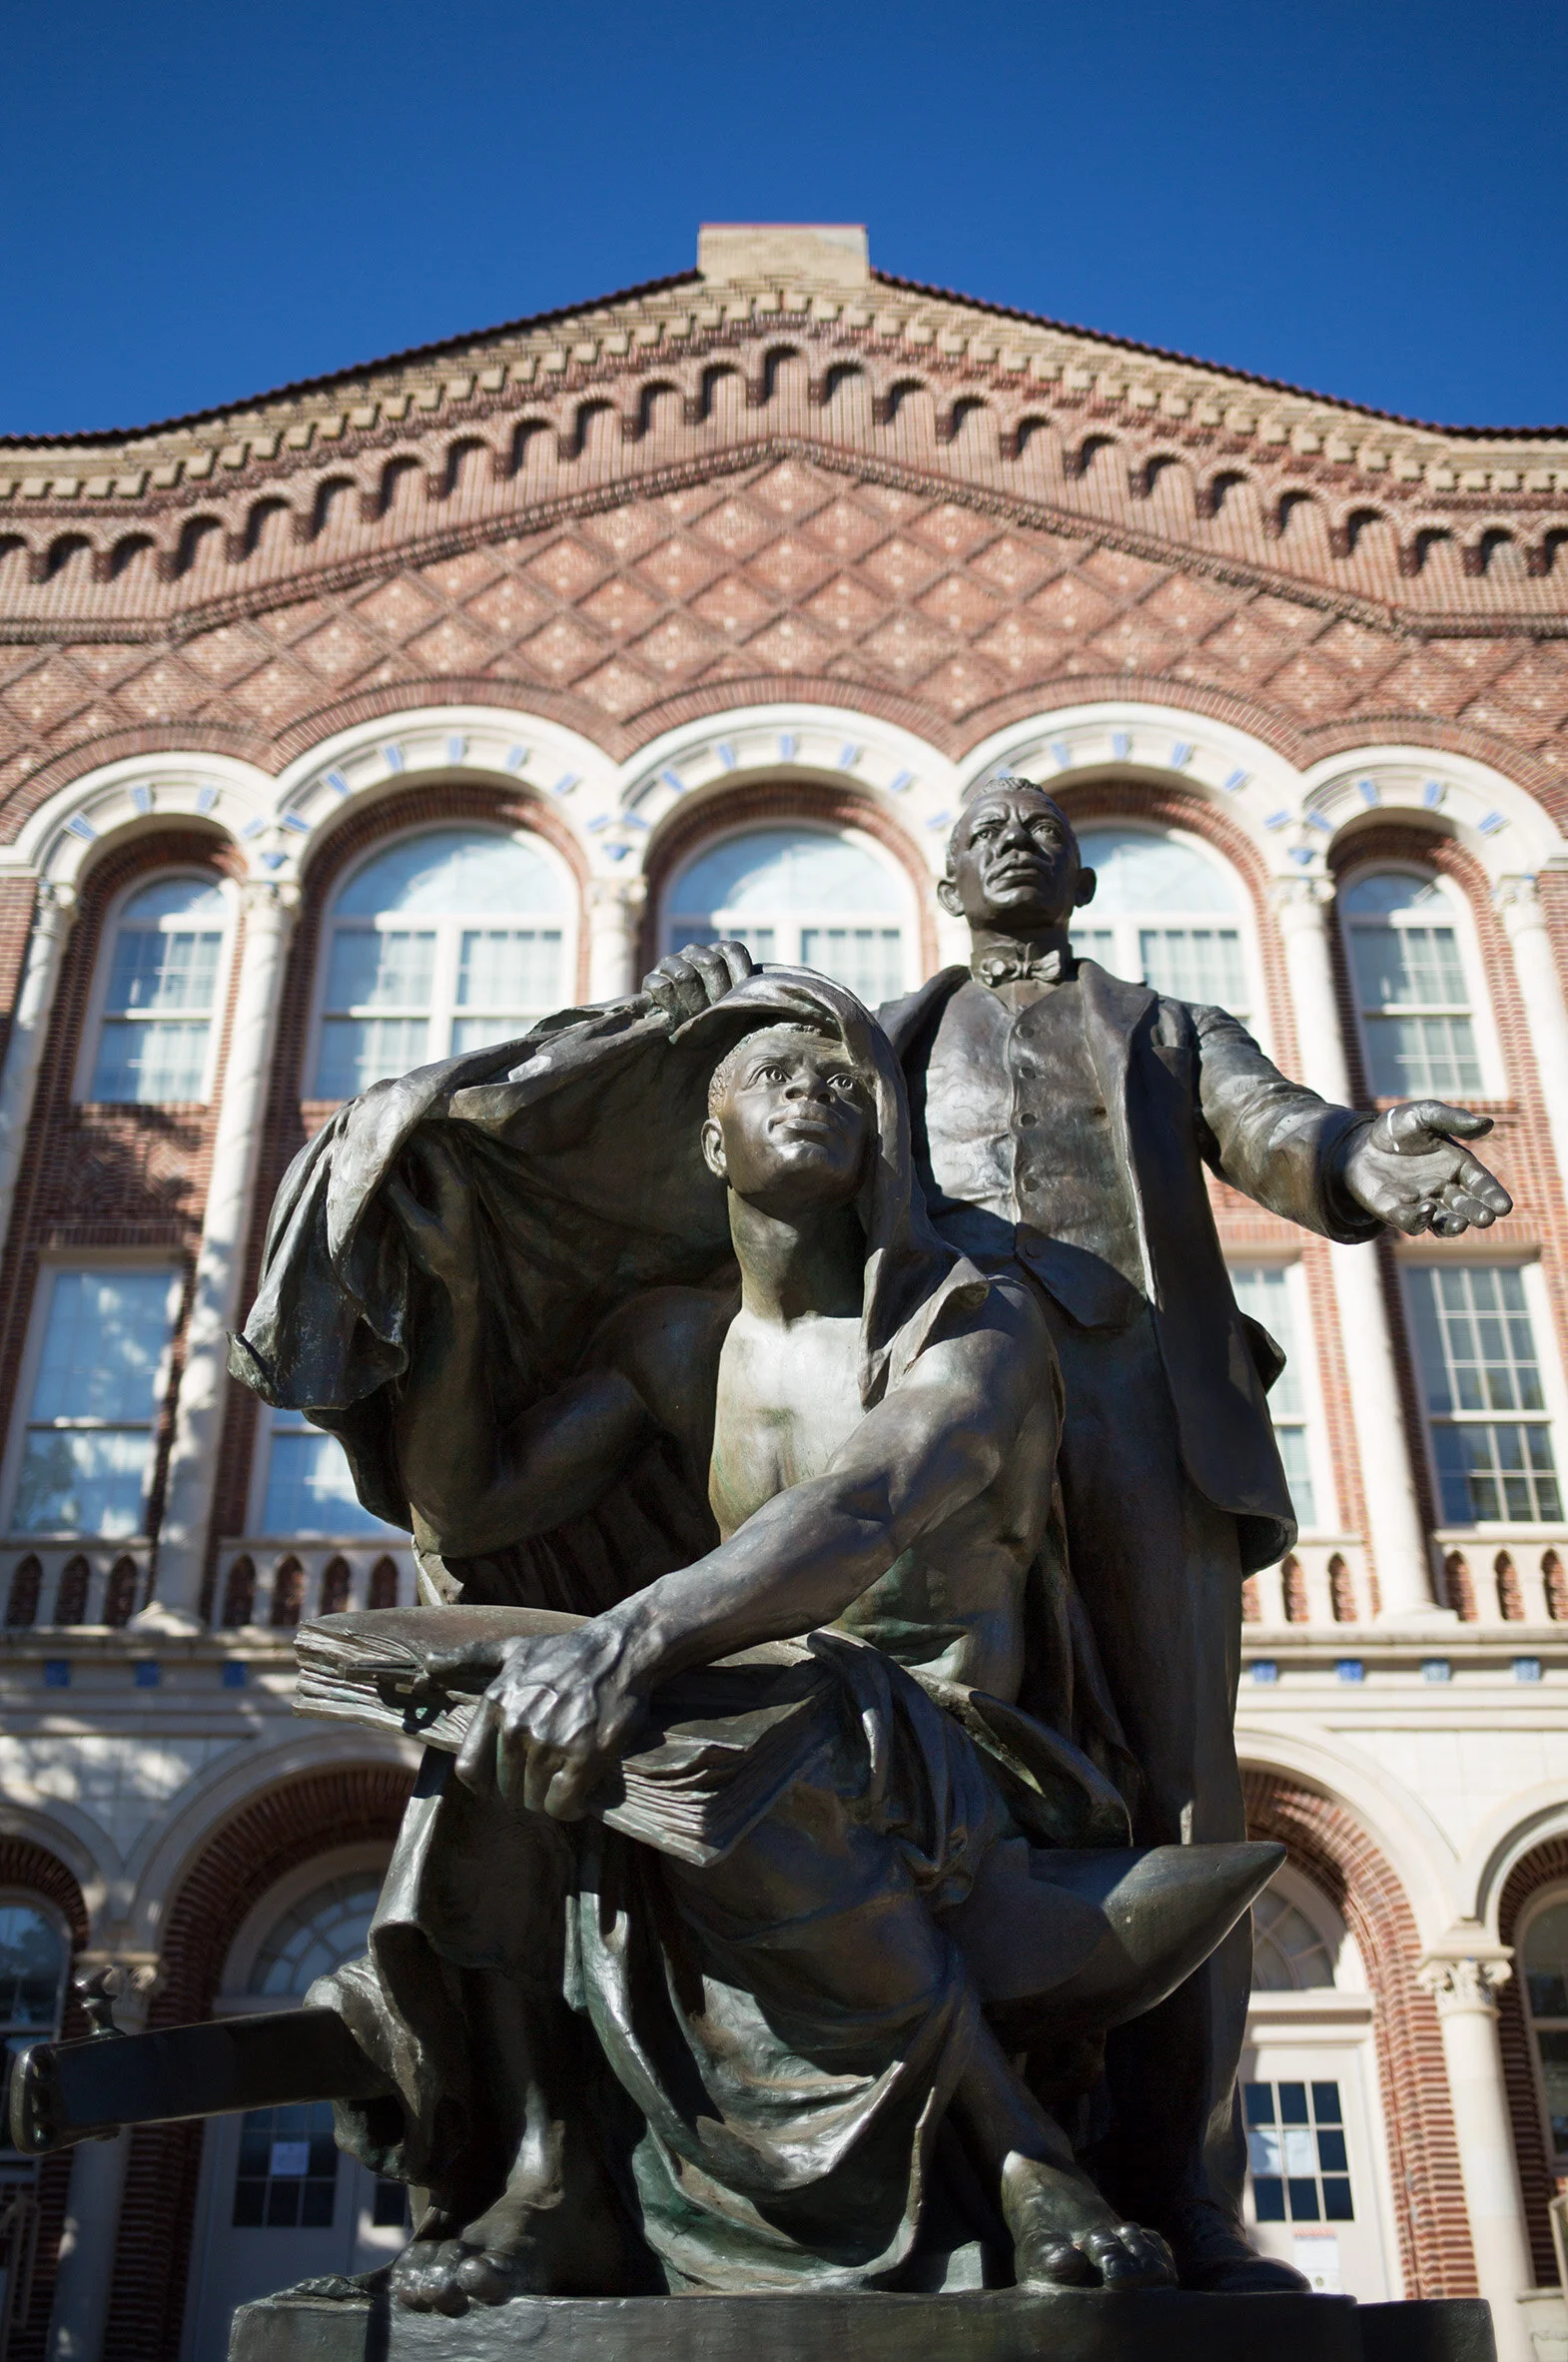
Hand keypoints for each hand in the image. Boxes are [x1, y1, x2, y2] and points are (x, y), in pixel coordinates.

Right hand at [385, 1134, 479, 1297]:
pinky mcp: (457, 1187)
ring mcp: (463, 1180)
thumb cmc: (441, 1257)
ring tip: (398, 1130)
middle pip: (442, 1138)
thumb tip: (378, 1170)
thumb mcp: (416, 1228)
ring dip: (424, 1134)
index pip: (433, 1145)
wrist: (461, 1278)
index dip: (409, 1133)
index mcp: (455, 1184)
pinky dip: (429, 1146)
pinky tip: (411, 1147)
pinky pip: (446, 1155)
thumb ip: (398, 1197)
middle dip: (416, 1128)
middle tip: (388, 1122)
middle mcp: (463, 1177)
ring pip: (447, 1143)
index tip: (385, 1126)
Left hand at [421, 1624, 644, 1818]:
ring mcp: (549, 1743)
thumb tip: (426, 1664)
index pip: (469, 1769)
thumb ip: (468, 1659)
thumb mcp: (513, 1650)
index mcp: (495, 1704)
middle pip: (506, 1790)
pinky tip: (581, 1792)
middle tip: (547, 1773)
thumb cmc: (565, 1652)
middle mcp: (517, 1725)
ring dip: (550, 1798)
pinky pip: (563, 1805)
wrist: (619, 1650)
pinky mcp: (583, 1758)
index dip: (486, 1783)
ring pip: (535, 1801)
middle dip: (524, 1788)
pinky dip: (571, 1807)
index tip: (505, 1780)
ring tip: (566, 1777)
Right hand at [642, 937, 753, 1020]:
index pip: (731, 951)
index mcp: (718, 952)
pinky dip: (671, 1006)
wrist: (686, 1042)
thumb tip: (763, 984)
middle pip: (709, 963)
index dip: (739, 976)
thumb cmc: (720, 1022)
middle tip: (718, 1015)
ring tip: (698, 1020)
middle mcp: (694, 952)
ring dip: (693, 1003)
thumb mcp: (739, 1006)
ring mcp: (670, 964)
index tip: (740, 1000)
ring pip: (684, 975)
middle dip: (717, 994)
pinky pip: (661, 987)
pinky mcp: (651, 981)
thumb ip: (749, 992)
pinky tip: (677, 1020)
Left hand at [1340, 1101, 1512, 1236]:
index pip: (1481, 1183)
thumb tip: (1488, 1123)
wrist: (1358, 1144)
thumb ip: (1452, 1118)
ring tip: (1460, 1224)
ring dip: (1453, 1225)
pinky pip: (1410, 1221)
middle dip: (1477, 1213)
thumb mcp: (1423, 1115)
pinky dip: (1419, 1220)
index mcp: (1457, 1165)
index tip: (1505, 1207)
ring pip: (1442, 1221)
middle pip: (1465, 1206)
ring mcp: (1421, 1203)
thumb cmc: (1396, 1129)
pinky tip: (1425, 1210)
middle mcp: (1443, 1188)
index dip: (1493, 1195)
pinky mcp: (1395, 1212)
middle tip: (1486, 1218)